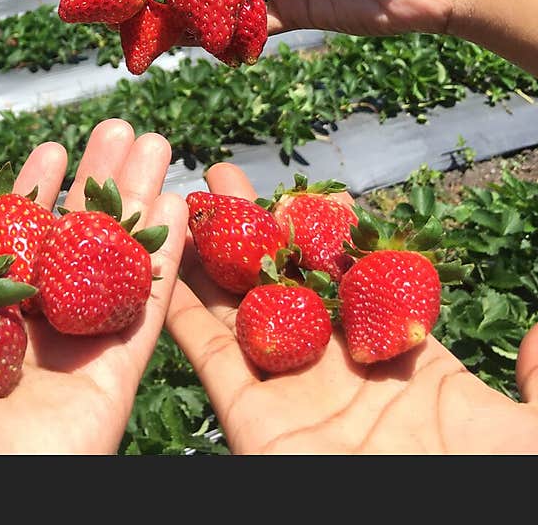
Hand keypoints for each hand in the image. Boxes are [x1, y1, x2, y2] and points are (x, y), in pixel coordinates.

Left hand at [0, 119, 187, 454]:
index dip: (31, 194)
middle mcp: (14, 344)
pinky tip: (177, 206)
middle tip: (120, 132)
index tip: (52, 149)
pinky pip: (142, 315)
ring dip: (138, 205)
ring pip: (112, 269)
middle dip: (95, 185)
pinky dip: (164, 260)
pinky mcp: (104, 390)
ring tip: (154, 145)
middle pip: (68, 246)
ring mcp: (62, 366)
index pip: (6, 245)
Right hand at [165, 160, 537, 453]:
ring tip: (190, 198)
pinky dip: (185, 310)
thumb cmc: (491, 494)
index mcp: (404, 370)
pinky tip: (168, 262)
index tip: (328, 196)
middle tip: (231, 175)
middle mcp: (341, 377)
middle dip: (259, 231)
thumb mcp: (534, 436)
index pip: (363, 287)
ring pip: (243, 310)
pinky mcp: (253, 424)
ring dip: (214, 255)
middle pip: (291, 285)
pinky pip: (213, 358)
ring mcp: (295, 398)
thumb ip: (537, 382)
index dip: (340, 241)